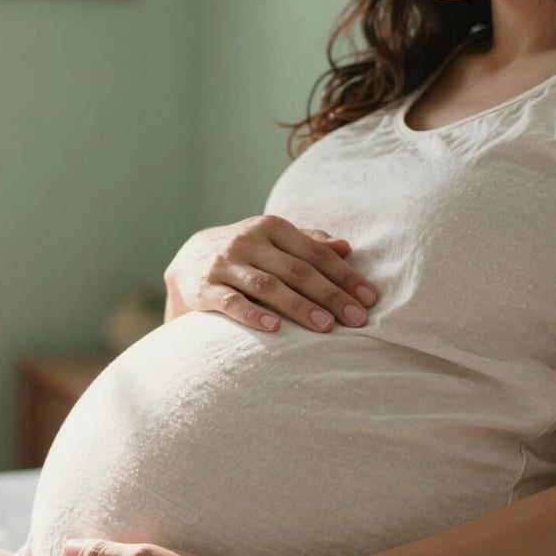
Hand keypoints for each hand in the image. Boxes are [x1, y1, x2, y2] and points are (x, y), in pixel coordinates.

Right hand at [163, 214, 376, 332]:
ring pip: (267, 286)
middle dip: (330, 296)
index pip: (315, 253)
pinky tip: (274, 328)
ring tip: (325, 327)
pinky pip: (230, 303)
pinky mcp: (204, 288)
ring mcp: (225, 265)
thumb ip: (307, 242)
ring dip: (299, 307)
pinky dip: (252, 314)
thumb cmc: (243, 254)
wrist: (187, 261)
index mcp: (271, 227)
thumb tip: (346, 247)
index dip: (344, 276)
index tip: (369, 299)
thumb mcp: (272, 241)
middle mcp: (248, 242)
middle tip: (356, 319)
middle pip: (296, 270)